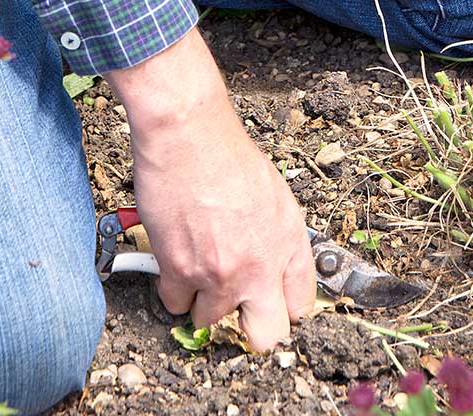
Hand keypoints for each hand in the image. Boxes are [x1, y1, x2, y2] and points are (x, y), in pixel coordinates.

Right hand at [104, 28, 315, 349]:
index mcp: (290, 244)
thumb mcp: (275, 197)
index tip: (267, 302)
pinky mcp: (182, 272)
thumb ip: (277, 240)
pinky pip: (175, 304)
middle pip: (266, 336)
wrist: (190, 136)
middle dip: (249, 327)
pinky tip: (175, 257)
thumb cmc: (228, 156)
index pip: (300, 306)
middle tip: (234, 307)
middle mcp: (261, 265)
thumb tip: (273, 267)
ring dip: (202, 300)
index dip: (280, 307)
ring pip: (210, 321)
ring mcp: (222, 274)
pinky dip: (172, 287)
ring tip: (198, 264)